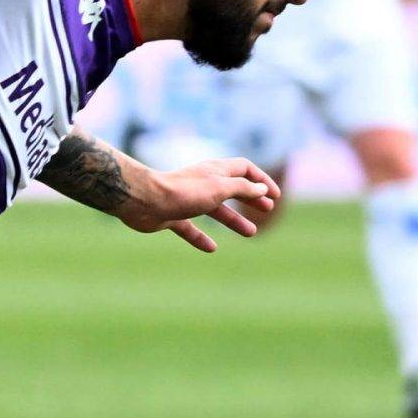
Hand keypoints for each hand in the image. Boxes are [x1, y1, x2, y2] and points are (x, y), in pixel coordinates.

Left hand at [127, 157, 280, 252]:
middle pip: (232, 188)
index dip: (261, 180)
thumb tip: (261, 189)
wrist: (143, 201)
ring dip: (234, 220)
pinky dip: (201, 237)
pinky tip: (211, 248)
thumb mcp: (220, 188)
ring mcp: (186, 200)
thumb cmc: (183, 192)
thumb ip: (242, 188)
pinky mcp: (172, 216)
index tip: (275, 196)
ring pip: (214, 210)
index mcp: (215, 171)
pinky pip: (189, 228)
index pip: (245, 169)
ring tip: (252, 233)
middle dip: (251, 198)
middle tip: (266, 209)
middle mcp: (202, 183)